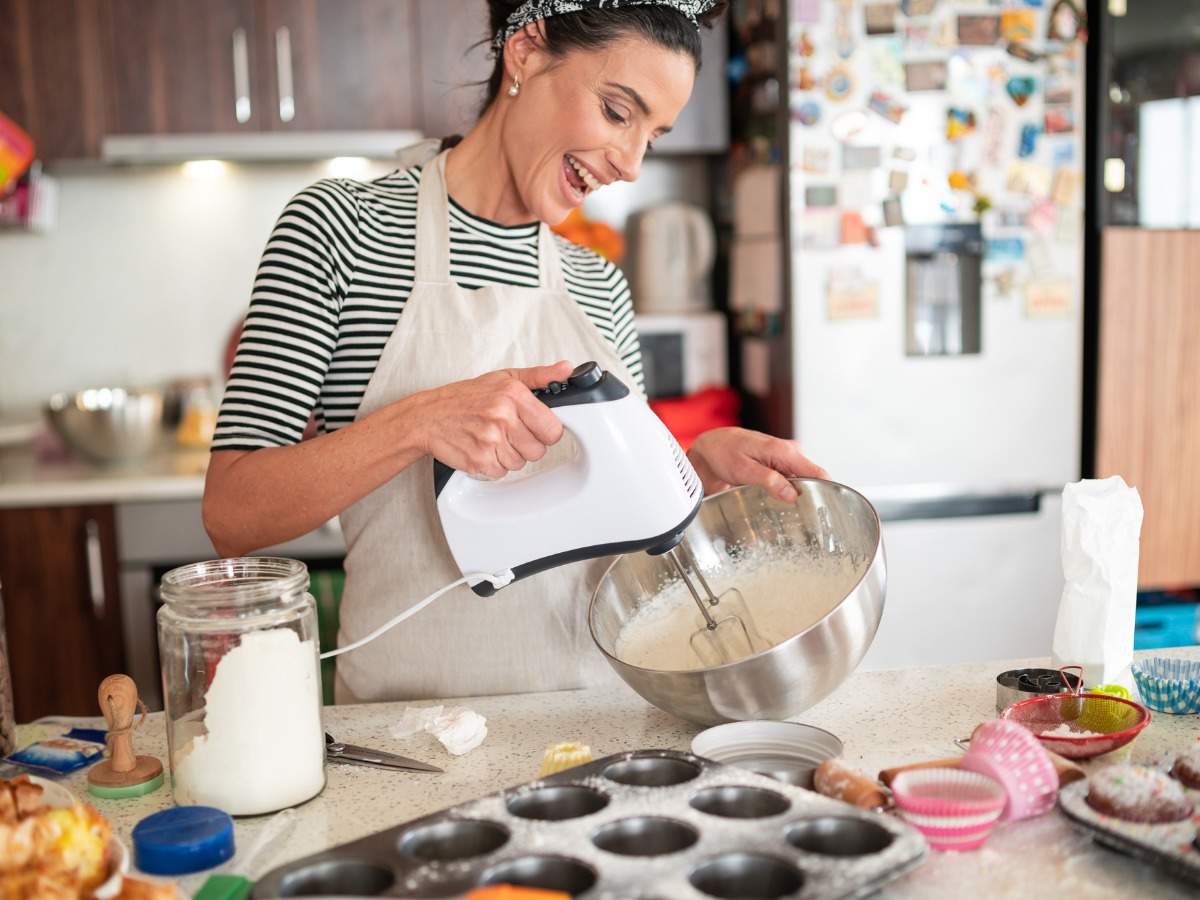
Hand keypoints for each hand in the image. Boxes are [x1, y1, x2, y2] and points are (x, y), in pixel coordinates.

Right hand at [406, 361, 572, 477]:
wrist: (427, 417)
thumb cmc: (464, 397)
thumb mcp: (503, 378)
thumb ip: (539, 376)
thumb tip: (566, 369)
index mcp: (512, 395)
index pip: (553, 429)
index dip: (545, 431)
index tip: (535, 427)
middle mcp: (502, 416)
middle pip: (539, 450)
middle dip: (526, 444)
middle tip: (508, 431)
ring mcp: (490, 440)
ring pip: (520, 463)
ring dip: (509, 455)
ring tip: (492, 438)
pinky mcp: (479, 460)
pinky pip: (502, 472)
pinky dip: (494, 465)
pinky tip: (482, 448)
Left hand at [687, 427, 827, 501]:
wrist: (710, 447)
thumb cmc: (723, 453)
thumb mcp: (743, 469)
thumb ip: (769, 481)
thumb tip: (793, 494)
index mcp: (784, 451)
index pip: (817, 472)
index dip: (825, 490)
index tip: (826, 510)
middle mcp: (789, 454)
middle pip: (810, 480)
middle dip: (807, 498)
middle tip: (800, 521)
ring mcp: (785, 460)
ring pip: (799, 484)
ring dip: (794, 498)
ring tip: (785, 514)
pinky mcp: (778, 467)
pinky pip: (789, 482)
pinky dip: (785, 493)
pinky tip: (776, 505)